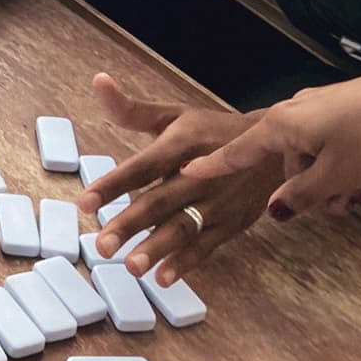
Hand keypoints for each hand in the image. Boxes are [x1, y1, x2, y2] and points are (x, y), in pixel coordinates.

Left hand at [78, 72, 269, 285]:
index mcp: (183, 143)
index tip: (84, 201)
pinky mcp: (232, 224)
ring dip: (157, 248)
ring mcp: (218, 202)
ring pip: (183, 227)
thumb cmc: (212, 131)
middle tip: (101, 244)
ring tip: (130, 266)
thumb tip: (98, 82)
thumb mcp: (175, 115)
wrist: (276, 147)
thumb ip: (132, 109)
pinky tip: (163, 278)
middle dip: (130, 224)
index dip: (114, 183)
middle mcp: (201, 173)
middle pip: (160, 201)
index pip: (143, 166)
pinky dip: (186, 263)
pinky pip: (207, 246)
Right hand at [179, 68, 360, 220]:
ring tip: (356, 195)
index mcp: (283, 124)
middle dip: (304, 190)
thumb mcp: (336, 175)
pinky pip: (329, 146)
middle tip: (337, 205)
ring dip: (328, 182)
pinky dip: (341, 167)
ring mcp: (321, 110)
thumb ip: (301, 195)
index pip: (238, 150)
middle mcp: (295, 112)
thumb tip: (274, 211)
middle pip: (283, 162)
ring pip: (309, 158)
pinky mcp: (345, 112)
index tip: (186, 171)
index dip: (214, 165)